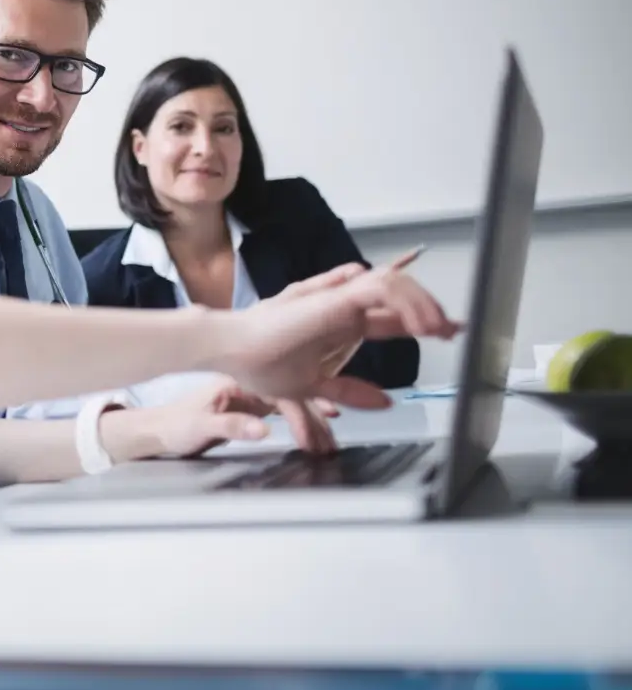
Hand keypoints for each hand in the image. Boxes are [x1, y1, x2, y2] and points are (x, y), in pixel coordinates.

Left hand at [105, 379, 339, 458]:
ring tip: (332, 437)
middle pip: (291, 390)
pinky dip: (302, 418)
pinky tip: (318, 426)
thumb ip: (231, 427)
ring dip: (312, 417)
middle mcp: (247, 380)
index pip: (280, 389)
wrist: (157, 430)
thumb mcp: (200, 428)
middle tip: (336, 433)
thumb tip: (264, 429)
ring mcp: (250, 391)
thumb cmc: (174, 426)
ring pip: (291, 399)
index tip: (327, 418)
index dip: (305, 405)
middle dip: (316, 411)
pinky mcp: (249, 403)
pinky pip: (283, 407)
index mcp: (236, 380)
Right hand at [221, 249, 455, 407]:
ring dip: (424, 306)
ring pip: (396, 288)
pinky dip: (407, 301)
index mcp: (340, 327)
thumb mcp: (312, 386)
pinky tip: (422, 324)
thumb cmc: (259, 362)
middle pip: (399, 300)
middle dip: (432, 312)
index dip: (421, 324)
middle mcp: (344, 310)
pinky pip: (384, 287)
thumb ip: (347, 392)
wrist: (232, 349)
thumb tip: (384, 402)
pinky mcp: (338, 296)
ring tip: (442, 330)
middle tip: (456, 329)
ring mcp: (342, 300)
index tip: (450, 333)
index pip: (391, 321)